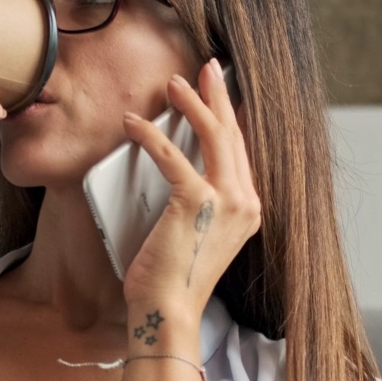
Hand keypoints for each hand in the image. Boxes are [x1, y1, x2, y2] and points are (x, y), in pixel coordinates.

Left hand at [119, 58, 259, 311]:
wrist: (167, 311)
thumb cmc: (171, 278)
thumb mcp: (192, 232)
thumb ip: (195, 201)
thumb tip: (175, 167)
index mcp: (248, 209)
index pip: (240, 151)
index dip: (229, 117)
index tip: (219, 91)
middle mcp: (245, 202)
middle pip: (233, 135)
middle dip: (217, 95)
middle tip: (205, 68)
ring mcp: (226, 202)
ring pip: (213, 136)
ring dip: (192, 103)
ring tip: (173, 83)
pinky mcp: (197, 203)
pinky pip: (173, 157)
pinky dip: (150, 136)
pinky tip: (133, 124)